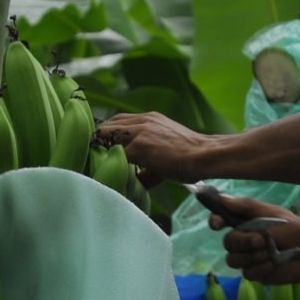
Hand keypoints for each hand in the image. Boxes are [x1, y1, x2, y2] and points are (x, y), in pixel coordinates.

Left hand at [96, 112, 215, 185]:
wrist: (205, 155)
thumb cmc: (191, 158)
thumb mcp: (166, 152)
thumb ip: (148, 163)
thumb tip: (136, 181)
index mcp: (150, 119)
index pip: (119, 121)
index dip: (109, 135)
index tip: (103, 149)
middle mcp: (143, 120)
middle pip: (108, 124)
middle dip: (100, 140)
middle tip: (95, 157)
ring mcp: (140, 132)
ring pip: (107, 135)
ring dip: (101, 149)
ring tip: (97, 163)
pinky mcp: (140, 146)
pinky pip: (116, 153)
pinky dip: (109, 161)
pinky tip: (106, 171)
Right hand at [212, 194, 299, 283]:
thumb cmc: (294, 230)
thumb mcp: (272, 213)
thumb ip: (246, 206)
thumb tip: (222, 198)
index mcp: (246, 222)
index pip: (221, 219)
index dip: (215, 221)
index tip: (217, 224)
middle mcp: (244, 239)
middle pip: (227, 242)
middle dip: (243, 242)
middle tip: (261, 241)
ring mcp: (248, 257)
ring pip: (233, 260)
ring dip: (251, 257)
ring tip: (269, 254)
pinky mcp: (254, 272)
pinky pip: (245, 273)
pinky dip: (259, 268)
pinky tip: (272, 265)